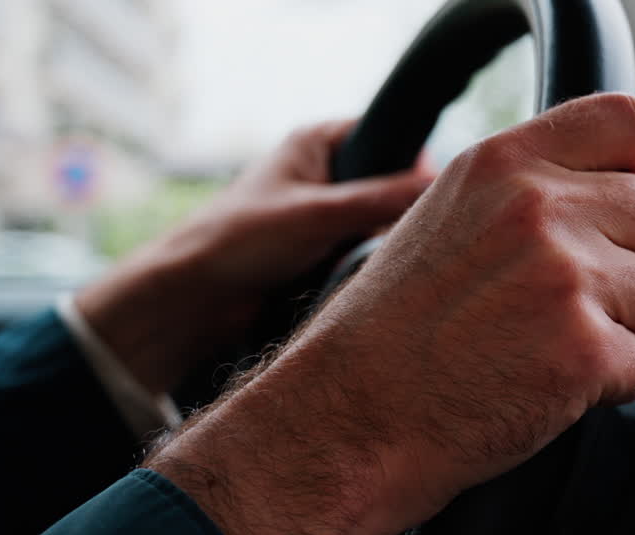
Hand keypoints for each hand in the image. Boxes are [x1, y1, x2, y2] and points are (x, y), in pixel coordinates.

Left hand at [76, 120, 434, 394]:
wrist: (195, 298)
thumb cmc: (239, 239)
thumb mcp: (317, 213)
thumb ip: (379, 200)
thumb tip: (440, 188)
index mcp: (318, 142)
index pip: (388, 136)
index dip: (414, 163)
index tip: (435, 195)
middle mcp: (324, 173)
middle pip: (391, 184)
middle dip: (404, 211)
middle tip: (418, 235)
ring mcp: (325, 214)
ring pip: (382, 224)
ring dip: (386, 244)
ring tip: (391, 261)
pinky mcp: (324, 251)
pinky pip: (367, 254)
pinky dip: (372, 266)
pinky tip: (377, 279)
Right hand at [147, 93, 634, 534]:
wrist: (350, 418)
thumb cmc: (390, 332)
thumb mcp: (446, 217)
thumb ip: (527, 190)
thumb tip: (611, 189)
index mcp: (504, 164)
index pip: (631, 123)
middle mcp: (538, 208)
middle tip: (584, 299)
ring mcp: (566, 278)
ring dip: (626, 330)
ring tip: (549, 344)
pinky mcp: (584, 352)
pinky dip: (606, 386)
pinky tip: (543, 384)